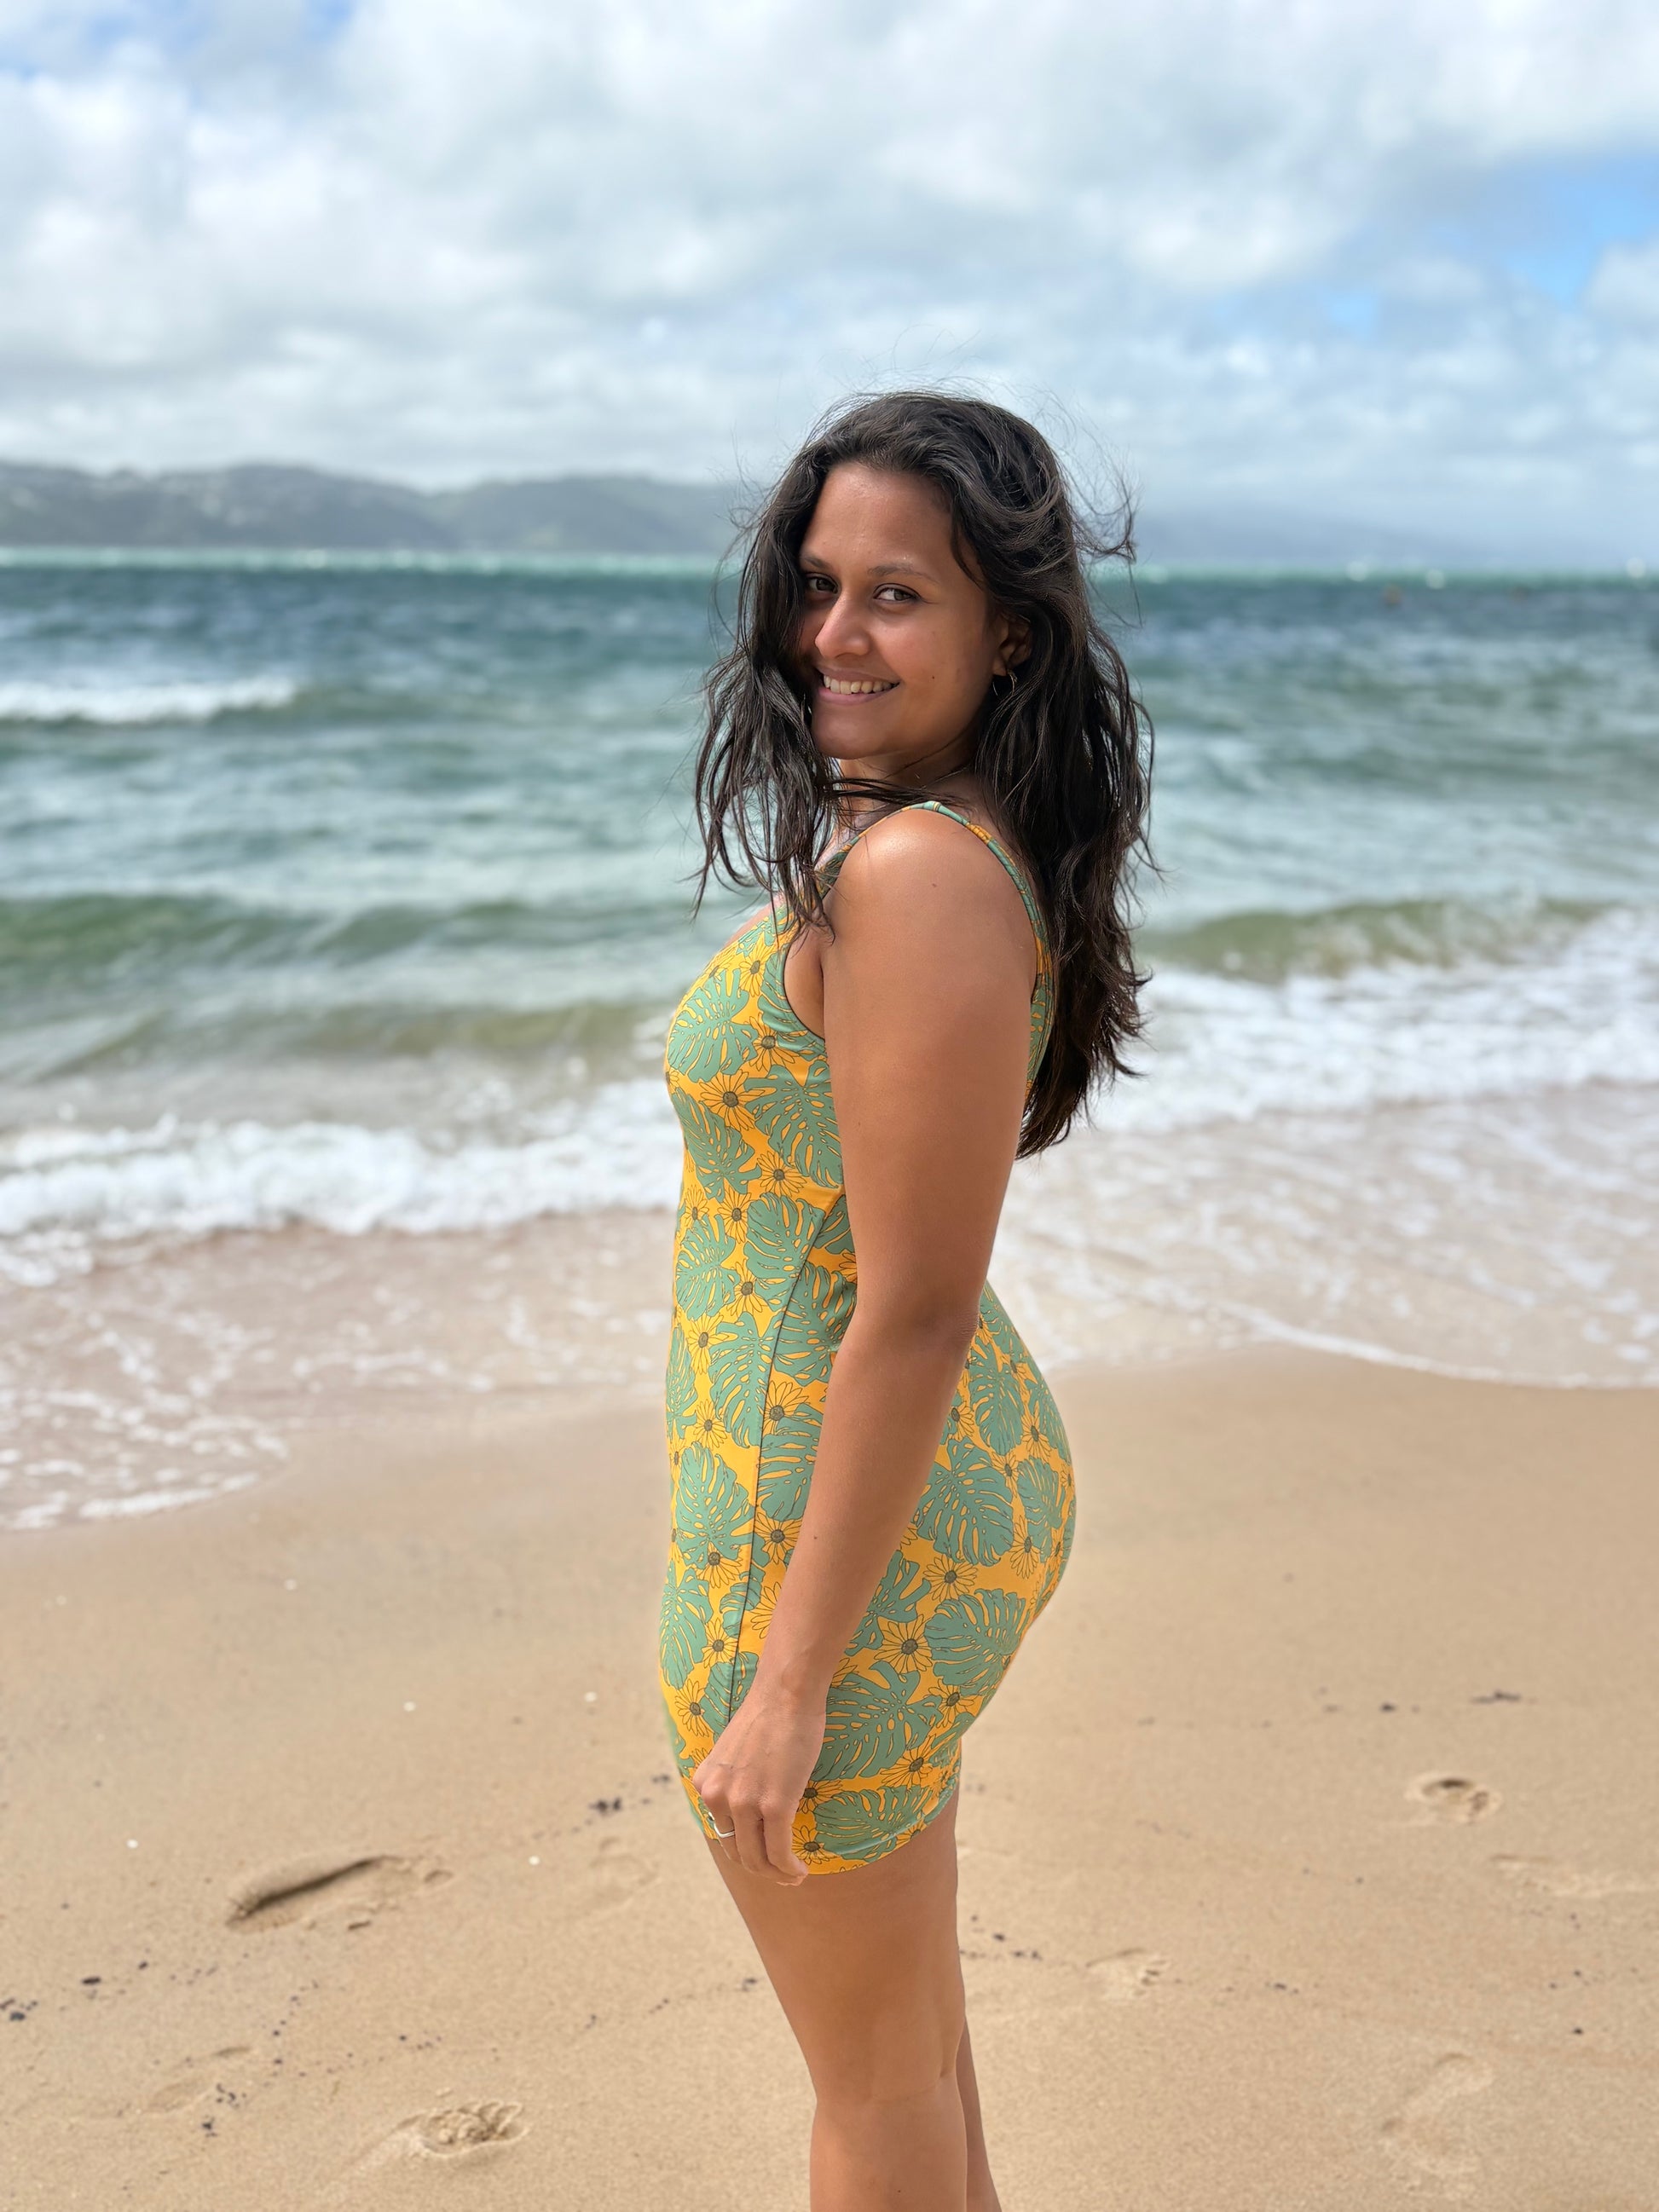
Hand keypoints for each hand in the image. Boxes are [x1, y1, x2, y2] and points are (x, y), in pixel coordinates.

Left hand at [691, 1681, 825, 1884]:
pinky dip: (790, 1868)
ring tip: (794, 1876)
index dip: (744, 1851)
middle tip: (783, 1873)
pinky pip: (780, 1852)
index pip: (723, 1833)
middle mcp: (717, 1797)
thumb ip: (733, 1782)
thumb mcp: (733, 1753)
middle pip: (737, 1852)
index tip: (765, 1857)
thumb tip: (748, 1811)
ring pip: (758, 1859)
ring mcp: (744, 1803)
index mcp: (705, 1784)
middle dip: (761, 1869)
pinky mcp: (774, 1806)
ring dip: (777, 1874)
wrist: (786, 1692)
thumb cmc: (769, 1715)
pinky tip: (801, 1871)